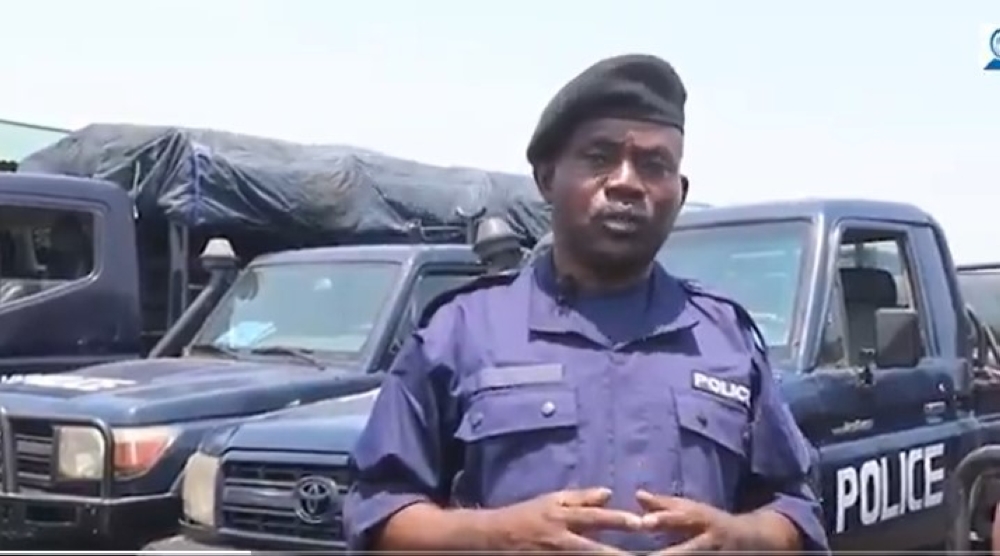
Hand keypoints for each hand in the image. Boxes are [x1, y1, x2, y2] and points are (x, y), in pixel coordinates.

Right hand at [486, 487, 642, 552]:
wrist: (495, 538)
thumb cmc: (527, 515)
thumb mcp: (552, 500)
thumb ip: (581, 498)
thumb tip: (609, 494)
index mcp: (563, 518)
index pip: (595, 518)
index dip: (618, 520)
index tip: (640, 522)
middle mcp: (562, 541)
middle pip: (596, 550)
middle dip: (619, 554)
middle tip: (647, 554)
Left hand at [636, 490, 750, 553]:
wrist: (750, 539)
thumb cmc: (710, 521)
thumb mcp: (690, 509)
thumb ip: (664, 505)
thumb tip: (638, 494)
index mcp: (699, 519)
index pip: (679, 518)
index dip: (662, 520)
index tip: (643, 522)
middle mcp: (708, 540)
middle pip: (687, 549)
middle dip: (667, 554)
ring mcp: (714, 555)